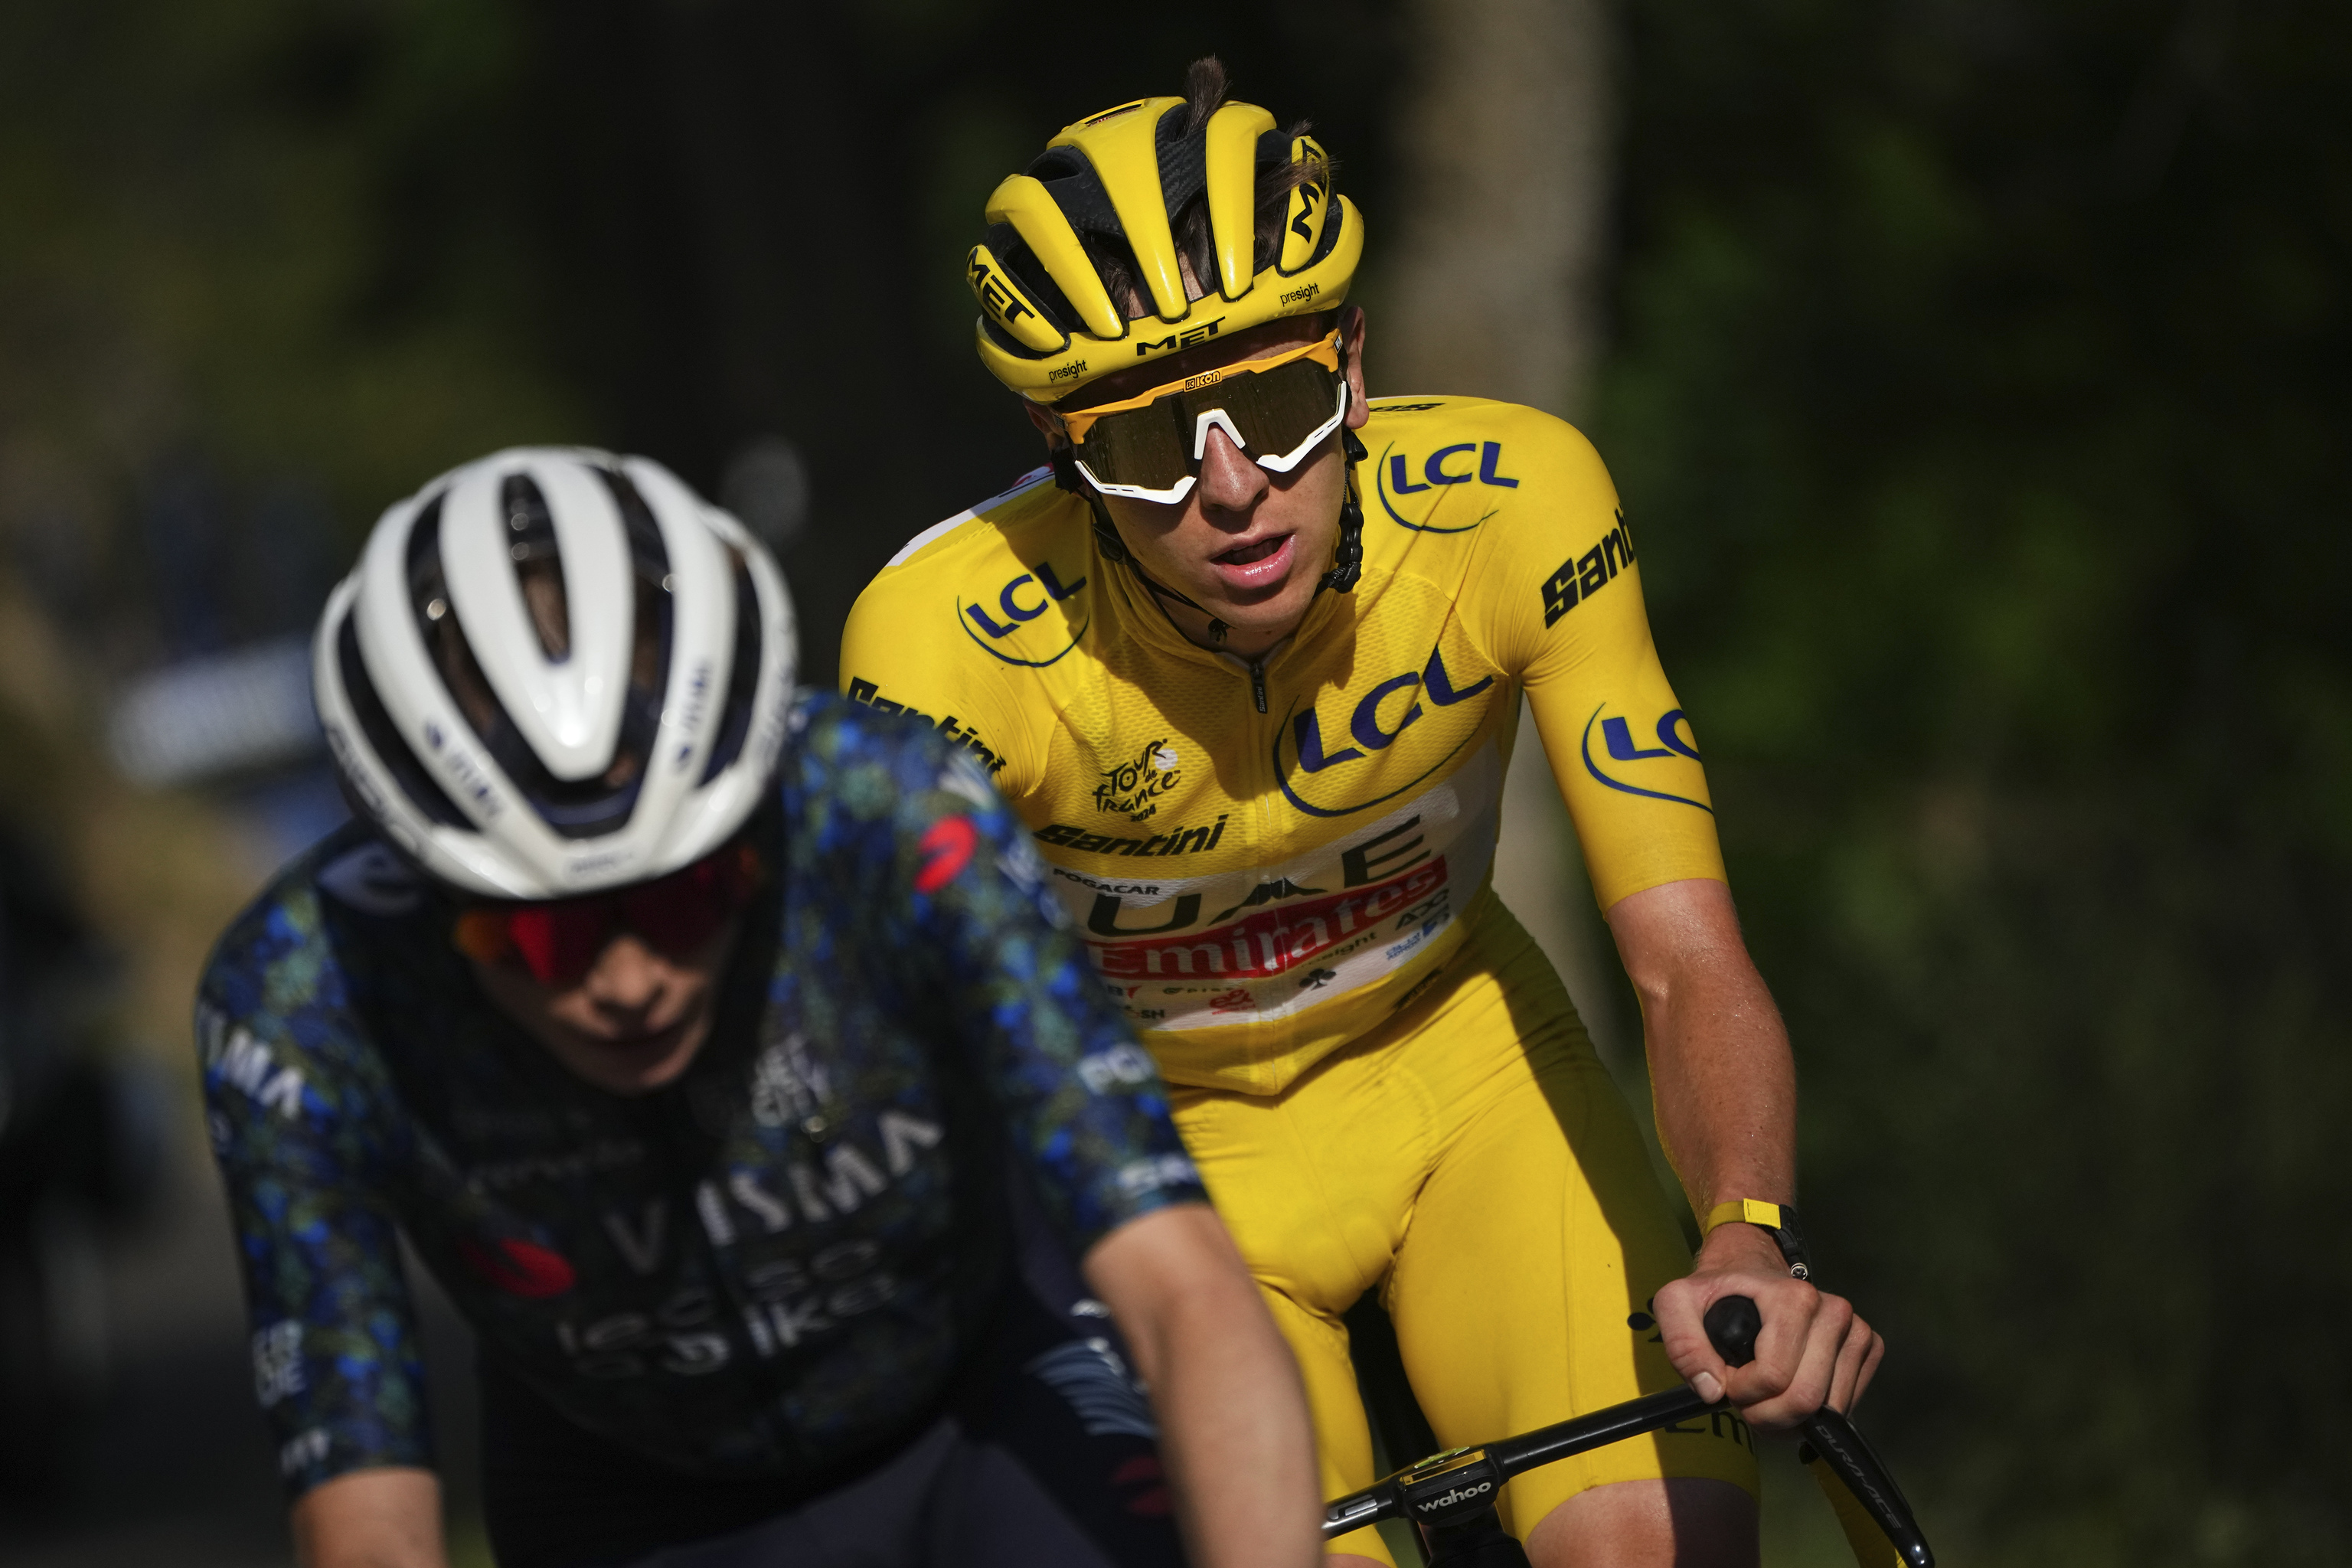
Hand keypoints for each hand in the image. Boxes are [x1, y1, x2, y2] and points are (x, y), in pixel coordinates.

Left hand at [1652, 1223, 1883, 1433]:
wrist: (1752, 1271)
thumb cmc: (1718, 1291)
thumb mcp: (1678, 1303)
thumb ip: (1683, 1345)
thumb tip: (1713, 1391)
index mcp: (1793, 1298)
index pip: (1774, 1377)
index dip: (1743, 1393)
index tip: (1727, 1380)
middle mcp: (1833, 1311)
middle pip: (1805, 1399)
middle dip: (1767, 1414)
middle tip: (1746, 1399)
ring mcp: (1856, 1329)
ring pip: (1829, 1409)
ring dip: (1790, 1419)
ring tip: (1765, 1395)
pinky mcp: (1868, 1347)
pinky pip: (1847, 1405)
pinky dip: (1816, 1413)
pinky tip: (1792, 1391)